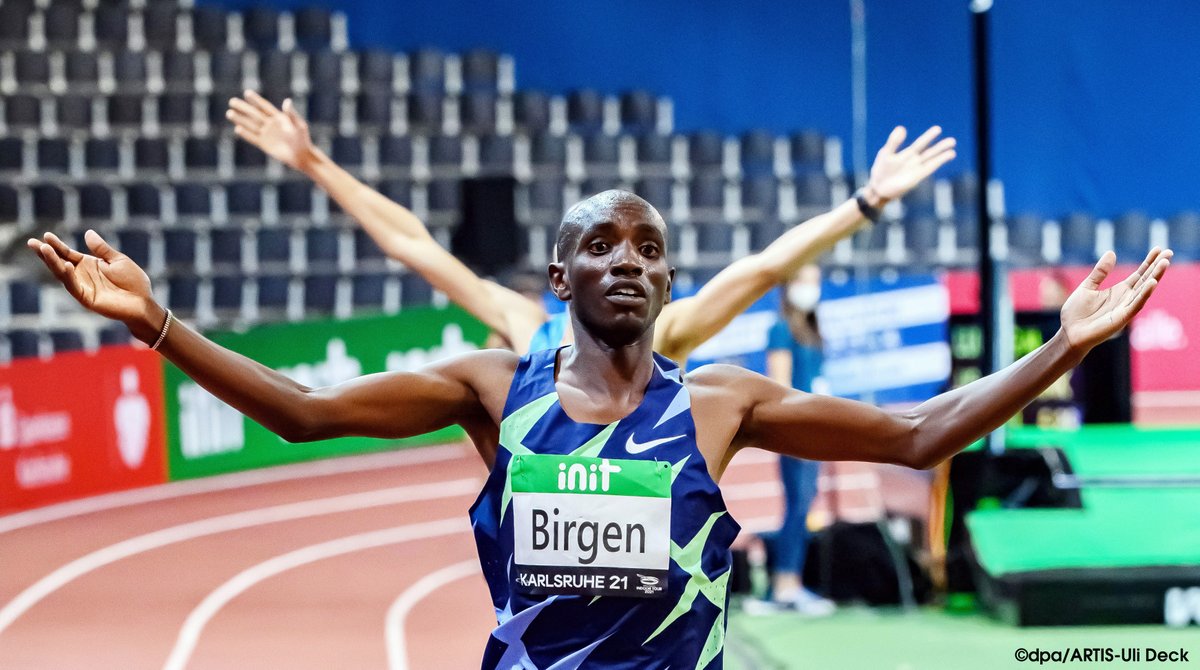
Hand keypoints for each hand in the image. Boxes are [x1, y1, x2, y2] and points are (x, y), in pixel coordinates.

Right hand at [27, 231, 162, 341]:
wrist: (143, 302)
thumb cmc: (134, 282)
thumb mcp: (118, 260)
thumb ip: (102, 249)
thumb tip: (87, 233)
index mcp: (88, 265)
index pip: (67, 254)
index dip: (57, 245)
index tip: (46, 235)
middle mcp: (82, 276)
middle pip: (59, 263)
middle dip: (45, 253)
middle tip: (31, 242)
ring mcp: (83, 287)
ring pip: (62, 274)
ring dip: (53, 262)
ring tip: (43, 249)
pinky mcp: (87, 298)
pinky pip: (74, 286)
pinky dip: (69, 276)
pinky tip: (66, 265)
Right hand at [226, 90, 316, 171]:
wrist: (301, 156)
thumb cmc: (302, 139)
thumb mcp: (298, 125)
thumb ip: (291, 114)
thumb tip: (287, 101)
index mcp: (278, 117)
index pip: (265, 106)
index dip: (256, 100)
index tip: (246, 92)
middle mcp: (270, 124)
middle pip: (254, 114)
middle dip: (243, 108)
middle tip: (231, 101)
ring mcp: (266, 134)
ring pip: (251, 125)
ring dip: (240, 119)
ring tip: (229, 113)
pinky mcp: (264, 144)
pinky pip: (253, 138)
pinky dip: (246, 134)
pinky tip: (237, 128)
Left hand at [866, 126, 956, 204]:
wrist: (878, 188)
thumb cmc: (880, 171)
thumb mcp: (885, 153)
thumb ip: (893, 142)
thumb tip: (901, 128)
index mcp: (907, 154)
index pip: (921, 143)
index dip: (929, 137)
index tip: (938, 129)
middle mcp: (914, 161)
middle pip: (930, 152)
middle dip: (940, 146)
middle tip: (952, 140)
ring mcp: (916, 169)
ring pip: (932, 160)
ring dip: (942, 155)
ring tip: (952, 150)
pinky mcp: (916, 177)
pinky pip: (929, 168)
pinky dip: (937, 163)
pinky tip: (945, 158)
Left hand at [1060, 247, 1171, 351]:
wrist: (1068, 333)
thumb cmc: (1076, 313)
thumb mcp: (1087, 286)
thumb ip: (1100, 272)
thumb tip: (1112, 252)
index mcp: (1119, 291)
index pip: (1139, 274)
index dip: (1149, 262)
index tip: (1158, 249)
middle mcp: (1126, 298)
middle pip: (1146, 280)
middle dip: (1157, 267)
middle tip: (1169, 252)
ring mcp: (1125, 308)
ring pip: (1144, 291)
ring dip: (1155, 277)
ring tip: (1164, 263)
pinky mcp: (1121, 318)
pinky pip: (1135, 305)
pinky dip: (1144, 294)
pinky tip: (1152, 283)